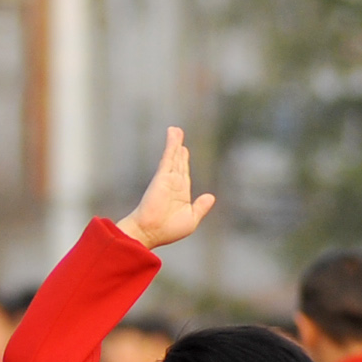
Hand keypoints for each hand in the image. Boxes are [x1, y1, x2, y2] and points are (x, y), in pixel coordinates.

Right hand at [114, 126, 216, 250]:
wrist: (150, 232)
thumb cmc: (168, 230)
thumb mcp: (191, 219)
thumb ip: (201, 207)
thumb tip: (211, 196)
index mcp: (180, 194)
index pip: (183, 174)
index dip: (184, 161)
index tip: (183, 151)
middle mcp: (174, 184)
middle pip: (178, 162)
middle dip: (178, 148)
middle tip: (178, 134)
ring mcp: (167, 179)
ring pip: (173, 156)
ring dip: (175, 142)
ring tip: (175, 129)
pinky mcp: (162, 175)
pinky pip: (168, 157)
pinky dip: (171, 145)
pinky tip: (173, 134)